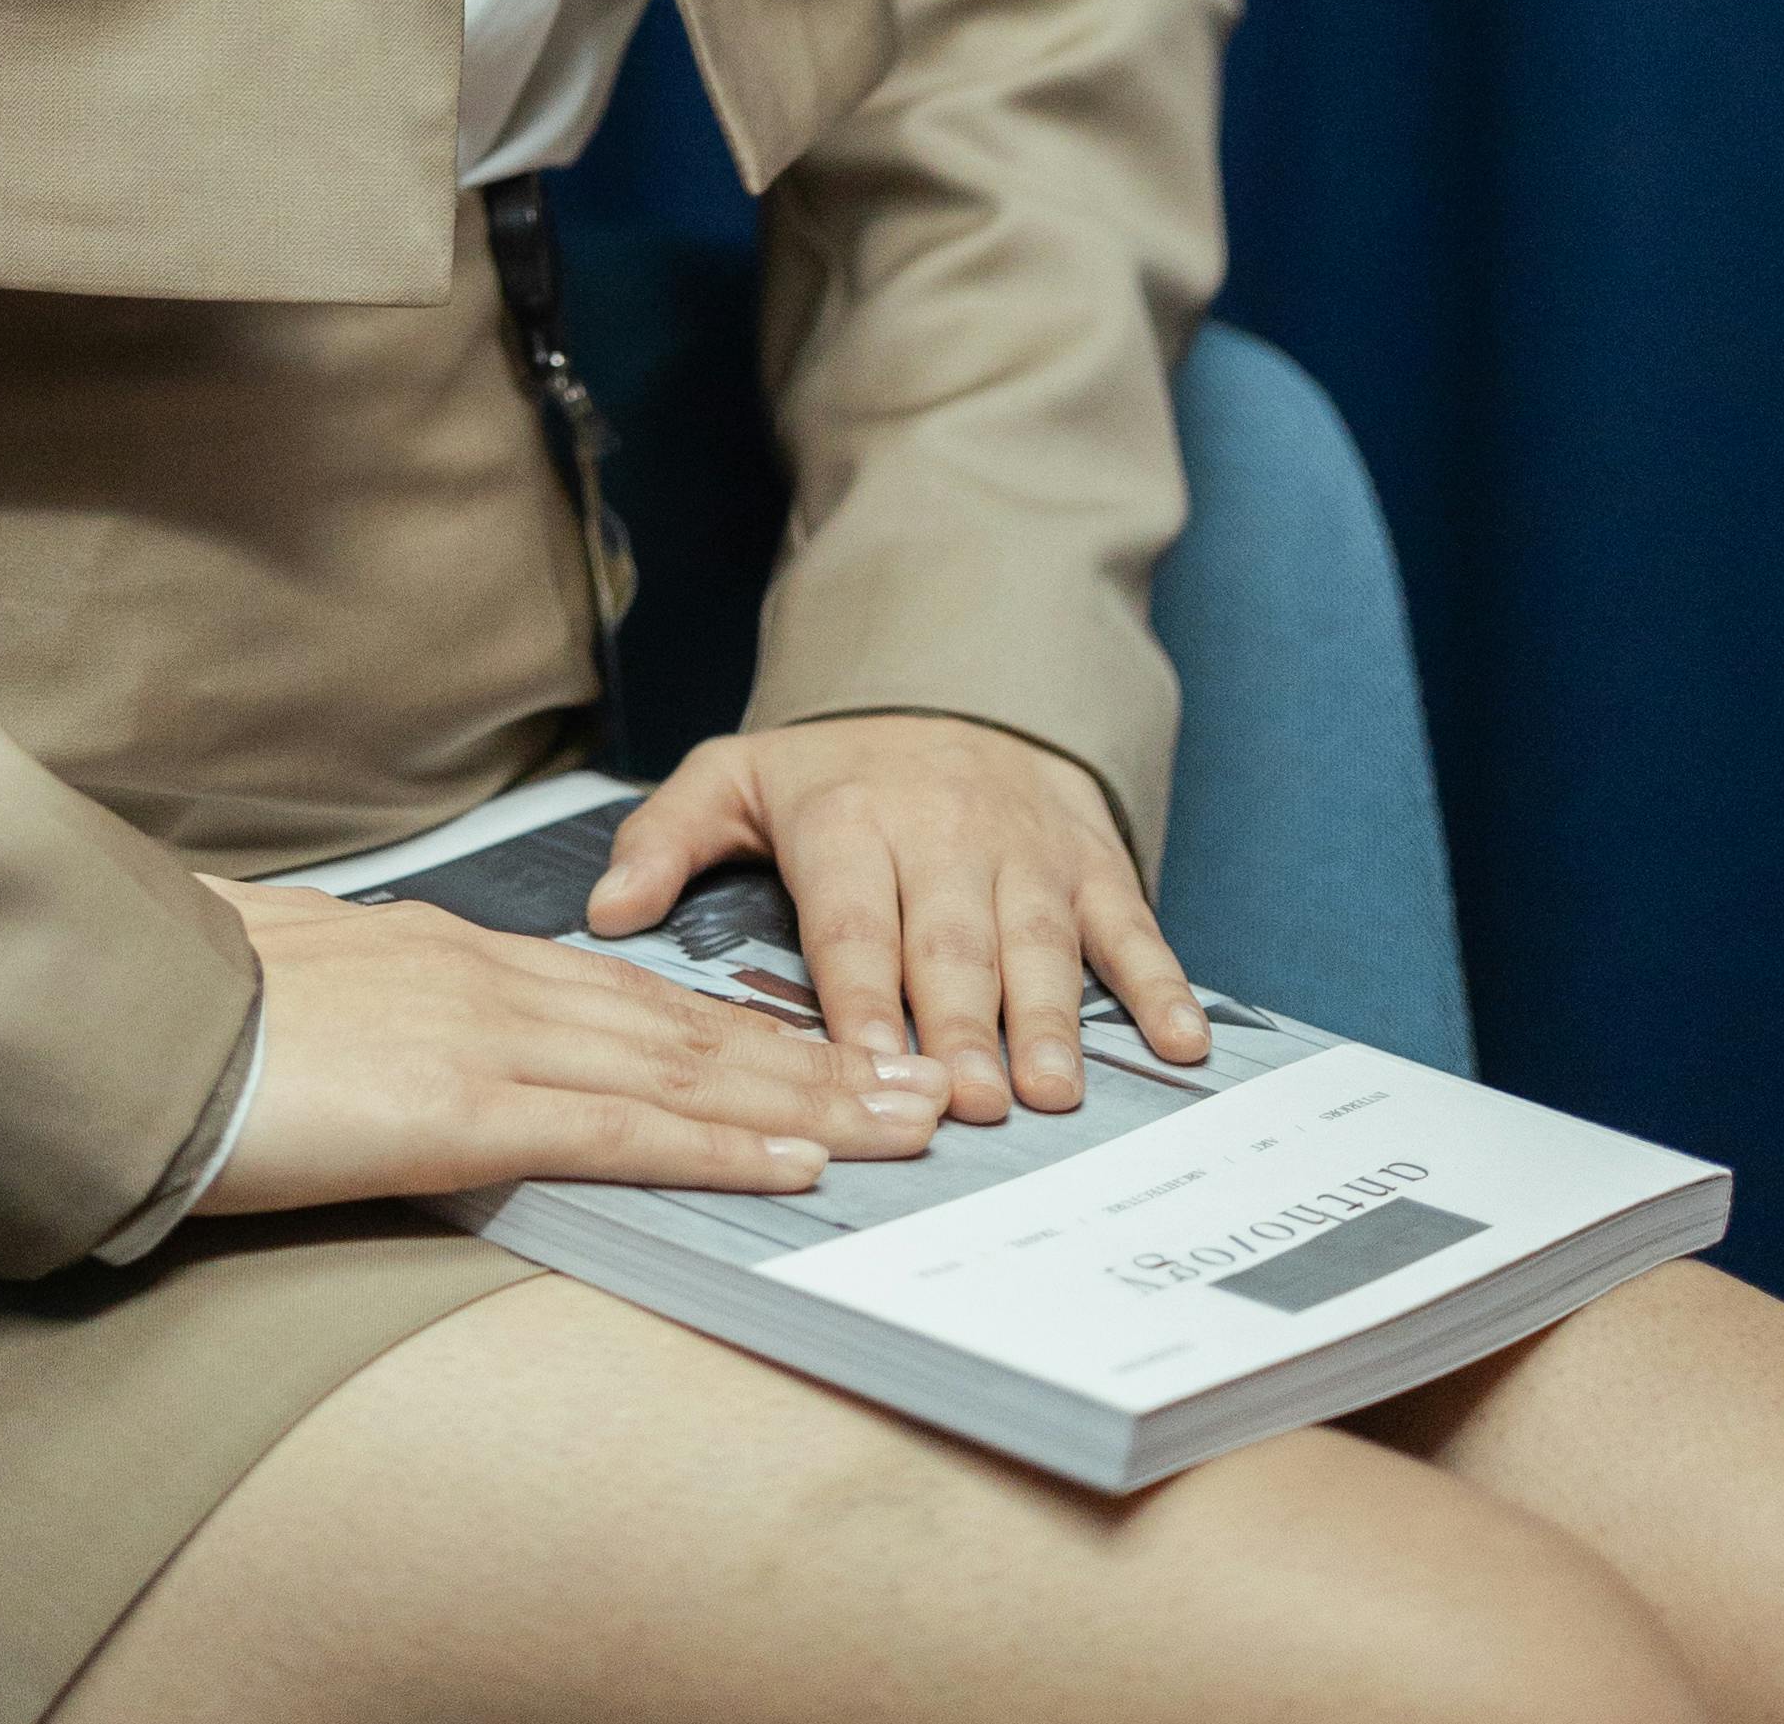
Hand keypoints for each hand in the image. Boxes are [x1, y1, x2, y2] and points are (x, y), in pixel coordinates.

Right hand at [195, 874, 950, 1215]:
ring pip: (684, 1068)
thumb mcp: (295, 985)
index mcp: (453, 953)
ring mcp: (490, 1038)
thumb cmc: (188, 1003)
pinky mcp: (470, 1106)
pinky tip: (795, 1161)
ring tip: (899, 1121)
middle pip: (685, 1024)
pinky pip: (623, 1128)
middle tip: (915, 1081)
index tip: (818, 1048)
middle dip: (811, 1057)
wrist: (131, 1004)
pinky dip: (721, 1142)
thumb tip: (379, 1033)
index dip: (733, 1026)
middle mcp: (493, 980)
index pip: (624, 996)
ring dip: (805, 1100)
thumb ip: (365, 1007)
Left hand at [582, 714, 1210, 1124]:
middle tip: (972, 1103)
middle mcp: (942, 834)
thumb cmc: (835, 769)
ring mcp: (1025, 848)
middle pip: (950, 942)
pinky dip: (1161, 981)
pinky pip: (1132, 921)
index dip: (862, 997)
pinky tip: (1181, 1042)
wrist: (953, 680)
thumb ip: (666, 838)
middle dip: (962, 1022)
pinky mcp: (1090, 859)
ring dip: (1051, 1016)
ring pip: (1039, 939)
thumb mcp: (736, 775)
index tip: (867, 1067)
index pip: (851, 921)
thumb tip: (601, 914)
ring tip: (1054, 1090)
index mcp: (849, 822)